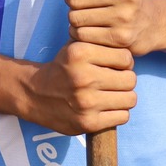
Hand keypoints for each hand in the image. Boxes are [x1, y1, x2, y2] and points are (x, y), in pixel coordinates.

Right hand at [18, 41, 134, 134]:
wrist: (34, 94)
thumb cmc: (63, 69)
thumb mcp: (75, 46)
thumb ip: (100, 43)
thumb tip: (130, 47)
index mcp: (80, 53)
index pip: (126, 57)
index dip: (125, 62)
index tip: (117, 66)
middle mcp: (82, 77)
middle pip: (130, 79)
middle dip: (126, 80)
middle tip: (116, 82)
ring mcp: (85, 102)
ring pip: (130, 99)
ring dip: (124, 97)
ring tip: (113, 95)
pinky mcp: (87, 122)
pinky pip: (123, 116)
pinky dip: (118, 113)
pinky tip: (107, 108)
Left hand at [56, 0, 165, 54]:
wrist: (151, 23)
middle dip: (72, 0)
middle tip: (81, 2)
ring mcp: (125, 18)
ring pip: (75, 18)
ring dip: (74, 17)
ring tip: (84, 15)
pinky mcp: (120, 38)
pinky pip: (81, 35)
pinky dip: (79, 32)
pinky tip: (88, 28)